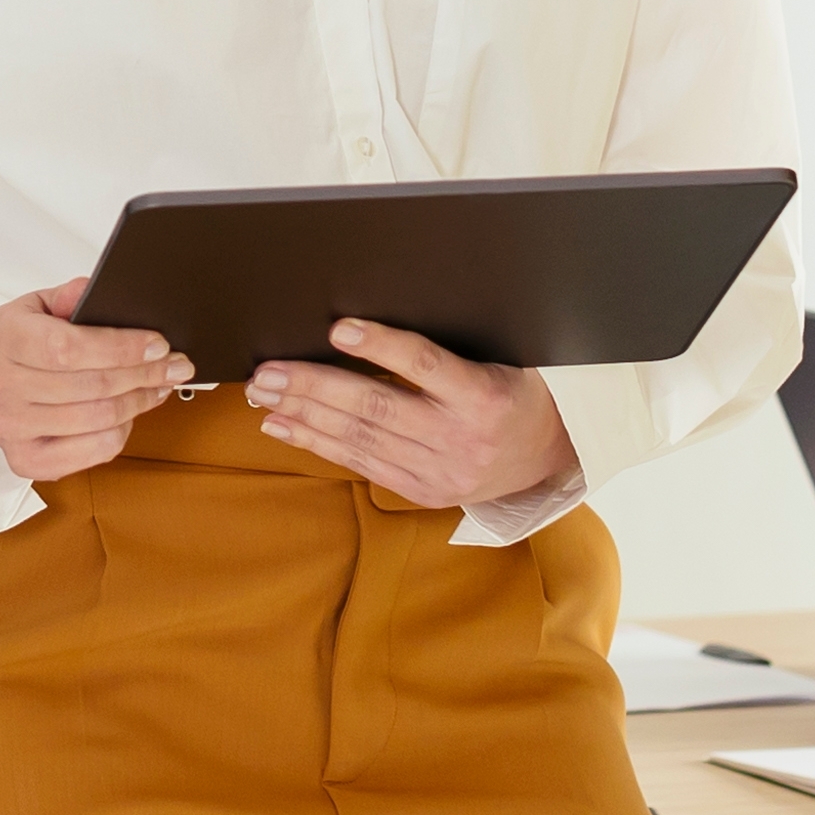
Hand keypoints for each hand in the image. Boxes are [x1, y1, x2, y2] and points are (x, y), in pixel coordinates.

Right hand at [0, 279, 183, 483]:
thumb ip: (67, 298)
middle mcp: (0, 387)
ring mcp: (11, 429)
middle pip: (91, 386)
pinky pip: (93, 452)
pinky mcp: (26, 461)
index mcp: (3, 339)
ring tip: (159, 385)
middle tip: (175, 364)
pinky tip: (131, 412)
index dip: (120, 348)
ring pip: (97, 420)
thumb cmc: (16, 344)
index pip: (68, 349)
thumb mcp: (35, 306)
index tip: (157, 344)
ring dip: (139, 402)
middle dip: (144, 374)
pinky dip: (122, 431)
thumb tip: (93, 294)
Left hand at [248, 318, 574, 510]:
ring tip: (265, 395)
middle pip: (378, 407)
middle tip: (268, 371)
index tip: (339, 328)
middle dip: (315, 387)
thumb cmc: (513, 390)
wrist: (549, 455)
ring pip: (362, 438)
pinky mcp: (425, 492)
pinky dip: (318, 443)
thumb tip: (361, 322)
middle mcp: (463, 438)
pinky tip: (284, 426)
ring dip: (304, 415)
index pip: (425, 364)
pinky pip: (362, 464)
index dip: (381, 345)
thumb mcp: (495, 359)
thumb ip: (440, 350)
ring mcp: (442, 471)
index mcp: (485, 396)